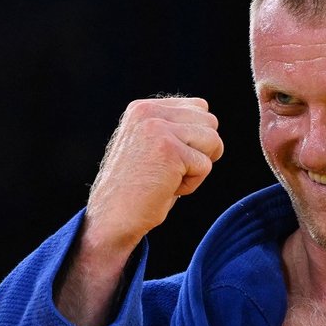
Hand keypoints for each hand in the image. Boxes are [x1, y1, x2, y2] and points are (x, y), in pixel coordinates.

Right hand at [56, 97, 222, 325]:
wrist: (112, 218)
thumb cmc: (137, 188)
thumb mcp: (152, 145)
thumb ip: (175, 127)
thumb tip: (212, 121)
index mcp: (143, 108)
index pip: (199, 107)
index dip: (196, 138)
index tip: (170, 158)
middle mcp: (149, 112)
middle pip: (210, 122)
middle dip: (201, 151)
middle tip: (170, 171)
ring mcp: (158, 129)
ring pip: (213, 141)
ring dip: (197, 168)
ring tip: (168, 178)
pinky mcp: (170, 150)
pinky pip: (205, 165)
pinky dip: (192, 184)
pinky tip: (165, 188)